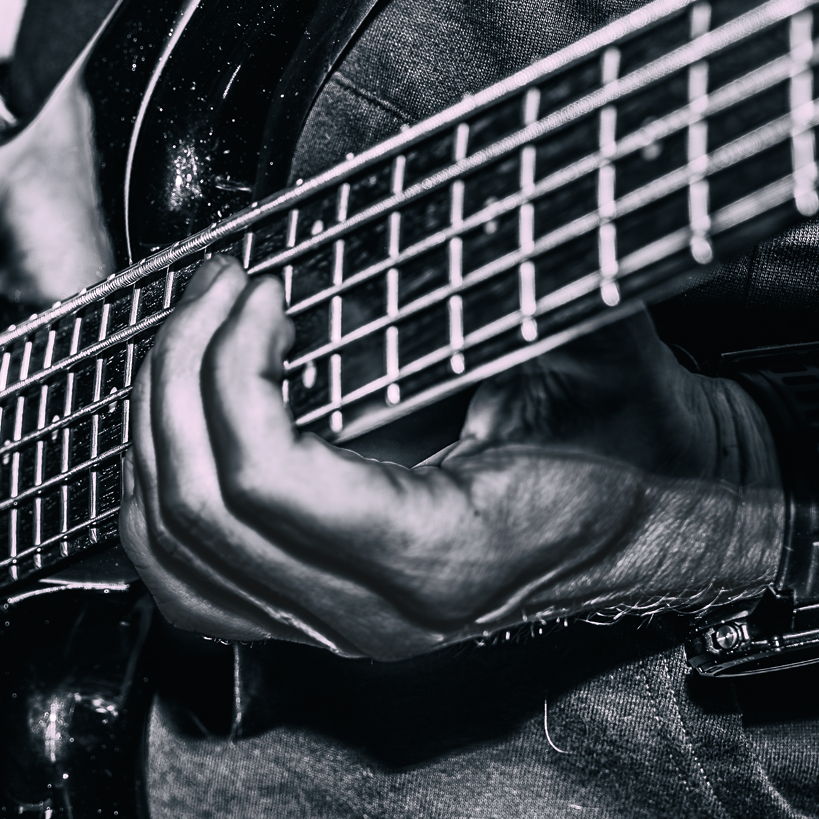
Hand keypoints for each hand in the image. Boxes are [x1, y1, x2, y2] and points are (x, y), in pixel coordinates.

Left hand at [121, 259, 784, 659]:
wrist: (667, 524)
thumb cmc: (631, 436)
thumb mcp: (583, 343)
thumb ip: (505, 281)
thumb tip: (449, 188)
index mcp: (442, 554)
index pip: (266, 482)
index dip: (232, 370)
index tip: (264, 291)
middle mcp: (375, 614)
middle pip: (196, 510)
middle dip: (179, 376)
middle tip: (216, 291)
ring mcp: (334, 630)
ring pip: (171, 553)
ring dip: (154, 430)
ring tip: (187, 340)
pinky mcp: (309, 621)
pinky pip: (183, 584)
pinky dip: (152, 499)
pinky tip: (172, 423)